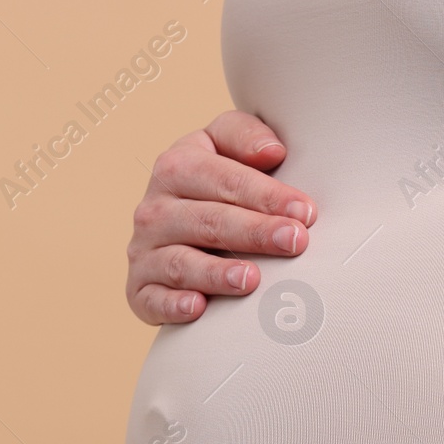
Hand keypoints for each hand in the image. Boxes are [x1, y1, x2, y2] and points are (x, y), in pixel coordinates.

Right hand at [125, 110, 316, 324]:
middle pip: (207, 221)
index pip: (222, 178)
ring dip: (216, 272)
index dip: (265, 194)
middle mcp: (153, 209)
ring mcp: (144, 251)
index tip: (304, 211)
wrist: (171, 227)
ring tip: (251, 279)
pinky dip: (173, 304)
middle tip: (294, 242)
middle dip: (253, 232)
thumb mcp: (223, 146)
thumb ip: (244, 136)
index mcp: (175, 166)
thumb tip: (272, 151)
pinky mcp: (139, 289)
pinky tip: (198, 307)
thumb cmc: (213, 186)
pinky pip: (152, 299)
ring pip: (180, 263)